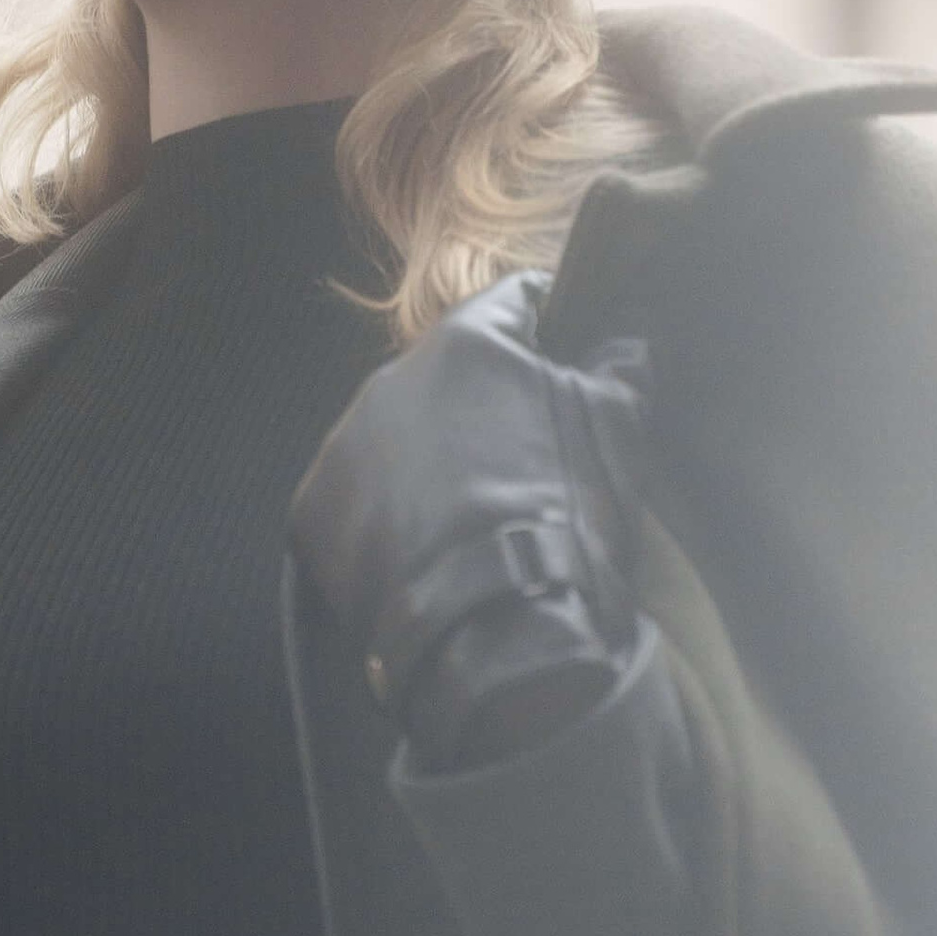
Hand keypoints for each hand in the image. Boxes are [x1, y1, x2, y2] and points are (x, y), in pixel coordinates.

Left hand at [289, 275, 654, 771]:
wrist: (499, 632)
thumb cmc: (566, 516)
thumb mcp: (618, 428)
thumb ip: (620, 367)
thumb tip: (623, 344)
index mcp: (463, 343)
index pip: (515, 302)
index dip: (554, 326)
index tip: (575, 361)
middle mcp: (387, 381)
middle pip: (449, 374)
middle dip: (488, 402)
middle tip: (529, 458)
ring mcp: (342, 449)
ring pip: (401, 435)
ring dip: (434, 458)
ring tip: (476, 515)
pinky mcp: (313, 516)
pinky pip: (362, 496)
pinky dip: (392, 513)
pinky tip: (429, 549)